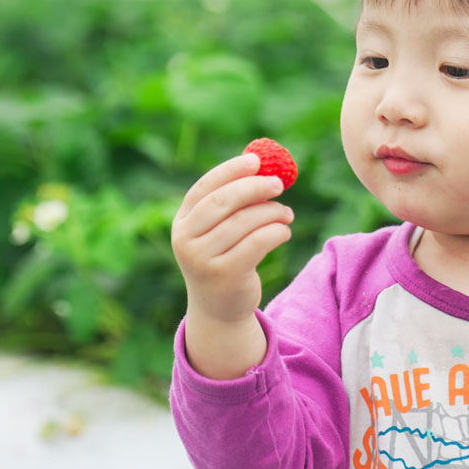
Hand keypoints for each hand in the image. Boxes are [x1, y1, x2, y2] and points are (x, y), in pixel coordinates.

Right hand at [172, 153, 294, 325]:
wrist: (219, 308)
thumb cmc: (224, 259)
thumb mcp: (219, 231)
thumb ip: (232, 203)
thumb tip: (261, 164)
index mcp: (182, 222)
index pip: (204, 188)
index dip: (230, 170)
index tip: (256, 160)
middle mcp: (186, 240)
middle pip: (223, 201)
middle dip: (254, 187)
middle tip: (279, 184)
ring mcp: (202, 259)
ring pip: (244, 222)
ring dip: (272, 212)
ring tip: (286, 214)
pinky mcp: (225, 275)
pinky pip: (257, 243)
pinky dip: (276, 232)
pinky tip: (284, 232)